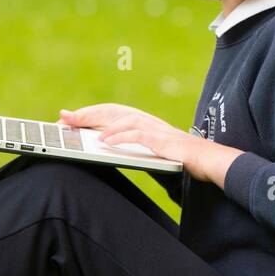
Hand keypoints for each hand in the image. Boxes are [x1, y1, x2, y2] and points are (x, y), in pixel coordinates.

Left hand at [59, 103, 243, 184]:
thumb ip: (134, 152)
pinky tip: (104, 141)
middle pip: (113, 111)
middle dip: (87, 113)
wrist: (211, 164)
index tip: (68, 118)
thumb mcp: (153, 156)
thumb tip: (106, 152)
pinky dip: (120, 135)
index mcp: (146, 124)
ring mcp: (158, 130)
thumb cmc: (184, 163)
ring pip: (123, 117)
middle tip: (63, 118)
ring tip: (77, 126)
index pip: (113, 114)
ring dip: (98, 120)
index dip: (90, 114)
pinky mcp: (165, 141)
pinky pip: (138, 134)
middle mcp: (151, 122)